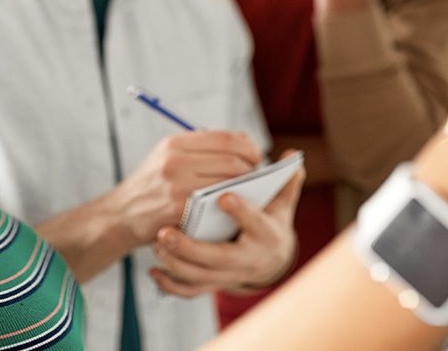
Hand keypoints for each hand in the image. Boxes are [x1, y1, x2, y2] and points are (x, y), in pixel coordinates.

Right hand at [111, 131, 262, 246]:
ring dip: (245, 189)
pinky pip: (216, 204)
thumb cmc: (151, 186)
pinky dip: (230, 204)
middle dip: (252, 170)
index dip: (249, 147)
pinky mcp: (178, 209)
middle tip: (257, 178)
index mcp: (175, 143)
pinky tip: (232, 206)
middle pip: (233, 161)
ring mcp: (177, 185)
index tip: (257, 157)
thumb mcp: (166, 156)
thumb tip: (243, 142)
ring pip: (229, 184)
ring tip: (248, 191)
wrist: (119, 216)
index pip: (227, 139)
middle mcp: (176, 160)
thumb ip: (200, 148)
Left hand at [149, 164, 304, 297]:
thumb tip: (292, 157)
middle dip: (191, 248)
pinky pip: (190, 291)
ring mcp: (229, 275)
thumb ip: (285, 181)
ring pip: (200, 277)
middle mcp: (249, 259)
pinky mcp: (214, 284)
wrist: (269, 259)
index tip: (223, 196)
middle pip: (219, 258)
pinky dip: (171, 284)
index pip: (256, 223)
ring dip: (176, 264)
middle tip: (166, 232)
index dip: (241, 211)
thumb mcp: (282, 205)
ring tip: (158, 243)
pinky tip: (155, 270)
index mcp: (267, 234)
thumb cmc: (270, 223)